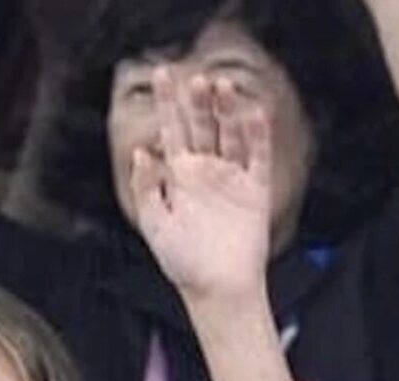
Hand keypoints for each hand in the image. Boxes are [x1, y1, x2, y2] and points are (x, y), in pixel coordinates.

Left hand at [128, 69, 273, 304]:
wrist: (217, 288)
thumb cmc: (181, 261)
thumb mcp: (154, 224)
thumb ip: (147, 188)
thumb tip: (141, 152)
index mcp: (178, 176)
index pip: (172, 131)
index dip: (168, 104)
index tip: (163, 75)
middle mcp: (205, 171)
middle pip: (202, 126)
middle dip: (197, 102)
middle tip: (192, 77)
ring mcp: (231, 177)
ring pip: (230, 134)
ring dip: (225, 110)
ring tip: (218, 86)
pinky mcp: (255, 189)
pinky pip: (257, 155)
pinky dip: (256, 134)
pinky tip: (252, 112)